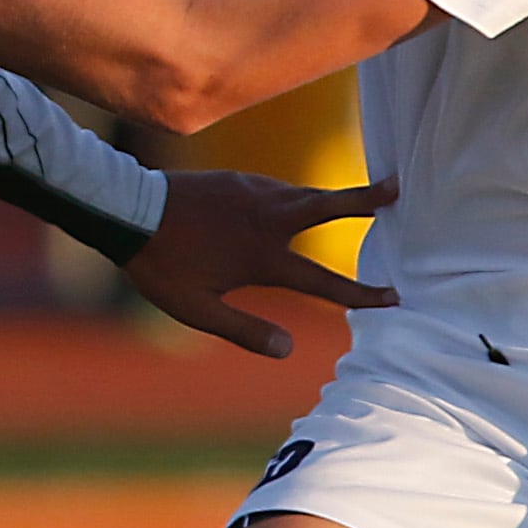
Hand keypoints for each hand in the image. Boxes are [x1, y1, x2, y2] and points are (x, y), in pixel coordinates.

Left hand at [125, 172, 397, 358]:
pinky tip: (296, 201)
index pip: (323, 281)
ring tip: (362, 195)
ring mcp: (254, 192)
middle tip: (400, 187)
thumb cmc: (160, 266)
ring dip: (335, 196)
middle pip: (329, 206)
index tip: (395, 298)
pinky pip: (278, 186)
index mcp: (263, 256)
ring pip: (305, 193)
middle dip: (366, 199)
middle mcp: (267, 218)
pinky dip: (297, 193)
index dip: (361, 293)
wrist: (127, 210)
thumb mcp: (197, 310)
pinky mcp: (238, 178)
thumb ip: (244, 330)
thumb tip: (287, 349)